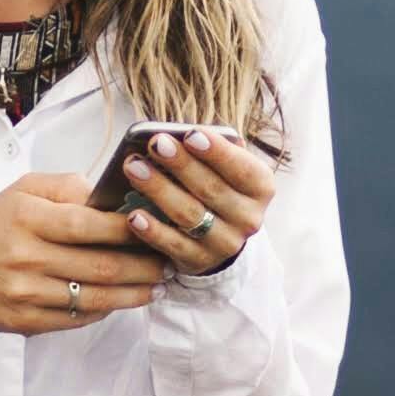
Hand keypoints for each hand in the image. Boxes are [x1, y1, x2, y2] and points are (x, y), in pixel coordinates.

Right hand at [0, 176, 169, 367]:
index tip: (157, 226)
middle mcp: (25, 257)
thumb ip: (67, 187)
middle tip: (170, 261)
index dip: (128, 228)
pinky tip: (124, 300)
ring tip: (158, 285)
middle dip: (144, 266)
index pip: (89, 224)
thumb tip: (114, 195)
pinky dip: (106, 310)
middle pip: (100, 265)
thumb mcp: (22, 192)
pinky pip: (78, 318)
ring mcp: (26, 294)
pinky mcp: (26, 323)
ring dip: (134, 294)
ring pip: (95, 297)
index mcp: (26, 218)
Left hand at [113, 128, 278, 280]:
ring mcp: (225, 243)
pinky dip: (152, 231)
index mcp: (260, 187)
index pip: (241, 168)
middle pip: (211, 189)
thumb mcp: (225, 167)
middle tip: (155, 143)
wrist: (219, 233)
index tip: (190, 134)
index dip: (217, 152)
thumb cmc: (216, 184)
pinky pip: (172, 245)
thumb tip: (178, 136)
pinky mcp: (199, 261)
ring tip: (134, 167)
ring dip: (159, 189)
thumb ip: (210, 151)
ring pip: (189, 214)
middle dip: (180, 164)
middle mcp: (248, 218)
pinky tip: (134, 216)